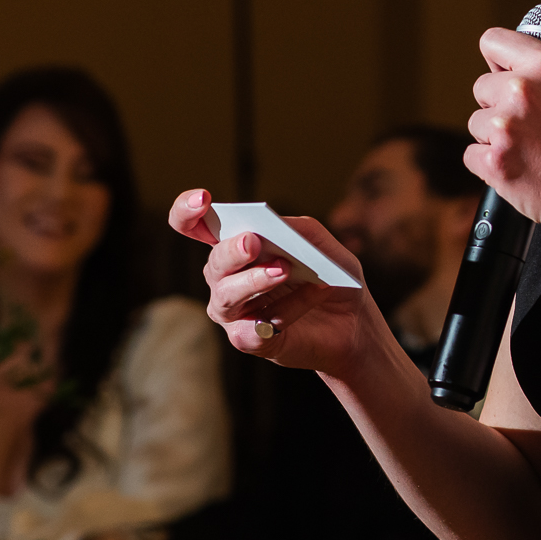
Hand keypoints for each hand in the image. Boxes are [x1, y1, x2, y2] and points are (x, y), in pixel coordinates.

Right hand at [169, 189, 391, 378]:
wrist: (353, 323)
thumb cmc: (331, 278)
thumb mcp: (325, 246)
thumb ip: (301, 230)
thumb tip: (279, 226)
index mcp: (236, 249)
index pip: (194, 226)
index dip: (187, 211)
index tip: (203, 199)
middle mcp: (225, 280)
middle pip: (214, 263)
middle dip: (231, 251)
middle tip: (253, 242)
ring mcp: (234, 313)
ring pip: (226, 296)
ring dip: (253, 280)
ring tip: (284, 270)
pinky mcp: (250, 340)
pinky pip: (256, 326)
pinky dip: (288, 308)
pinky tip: (314, 293)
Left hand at [466, 29, 540, 238]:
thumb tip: (512, 71)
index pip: (492, 41)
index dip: (498, 61)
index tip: (503, 74)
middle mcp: (521, 89)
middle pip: (482, 87)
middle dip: (499, 106)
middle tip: (530, 128)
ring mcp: (505, 127)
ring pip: (477, 124)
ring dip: (496, 138)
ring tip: (532, 152)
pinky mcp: (495, 162)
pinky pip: (472, 156)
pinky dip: (490, 165)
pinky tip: (521, 170)